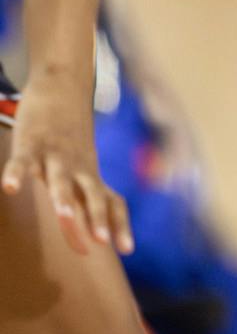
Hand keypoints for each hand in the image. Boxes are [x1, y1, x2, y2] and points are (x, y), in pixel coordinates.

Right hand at [1, 82, 132, 254]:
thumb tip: (97, 231)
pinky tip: (9, 189)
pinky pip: (21, 161)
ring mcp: (54, 154)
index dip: (119, 224)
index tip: (128, 249)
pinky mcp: (30, 142)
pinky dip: (15, 174)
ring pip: (59, 179)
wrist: (63, 84)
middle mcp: (76, 167)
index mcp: (89, 174)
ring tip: (63, 217)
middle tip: (100, 242)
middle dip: (94, 217)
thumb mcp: (82, 165)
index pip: (111, 201)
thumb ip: (87, 194)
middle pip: (90, 194)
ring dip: (62, 198)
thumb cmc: (70, 134)